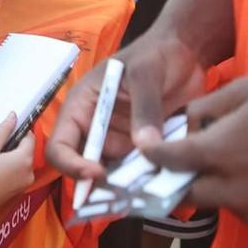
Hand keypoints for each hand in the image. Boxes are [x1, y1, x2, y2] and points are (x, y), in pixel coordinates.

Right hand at [46, 31, 204, 182]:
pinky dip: (146, 182)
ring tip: (144, 193)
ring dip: (124, 187)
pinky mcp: (142, 148)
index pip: (59, 145)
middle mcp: (95, 129)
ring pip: (112, 175)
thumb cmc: (156, 52)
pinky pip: (138, 172)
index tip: (97, 173)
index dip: (71, 164)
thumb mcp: (146, 74)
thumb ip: (144, 108)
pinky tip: (161, 186)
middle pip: (82, 167)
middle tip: (122, 195)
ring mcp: (119, 140)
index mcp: (82, 107)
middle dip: (98, 185)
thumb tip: (144, 146)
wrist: (187, 52)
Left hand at [151, 74, 247, 229]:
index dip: (153, 155)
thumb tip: (183, 126)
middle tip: (183, 160)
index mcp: (223, 151)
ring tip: (237, 156)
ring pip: (216, 202)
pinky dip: (241, 194)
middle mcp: (234, 188)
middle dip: (180, 177)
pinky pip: (242, 210)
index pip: (170, 160)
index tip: (144, 152)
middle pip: (187, 191)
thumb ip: (206, 109)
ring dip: (214, 184)